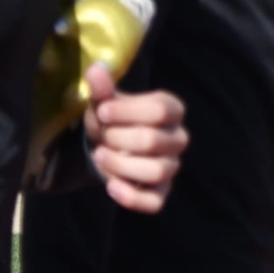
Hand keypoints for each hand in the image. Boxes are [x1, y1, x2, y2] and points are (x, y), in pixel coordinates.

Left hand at [83, 63, 186, 213]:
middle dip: (118, 138)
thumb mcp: (104, 101)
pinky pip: (154, 202)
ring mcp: (171, 166)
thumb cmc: (110, 118)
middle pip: (153, 141)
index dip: (127, 111)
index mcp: (170, 109)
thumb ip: (101, 88)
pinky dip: (131, 197)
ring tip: (100, 155)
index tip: (102, 111)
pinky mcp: (161, 192)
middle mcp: (177, 138)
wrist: (106, 145)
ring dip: (121, 164)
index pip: (160, 110)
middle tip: (101, 135)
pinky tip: (110, 186)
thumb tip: (96, 70)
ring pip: (156, 171)